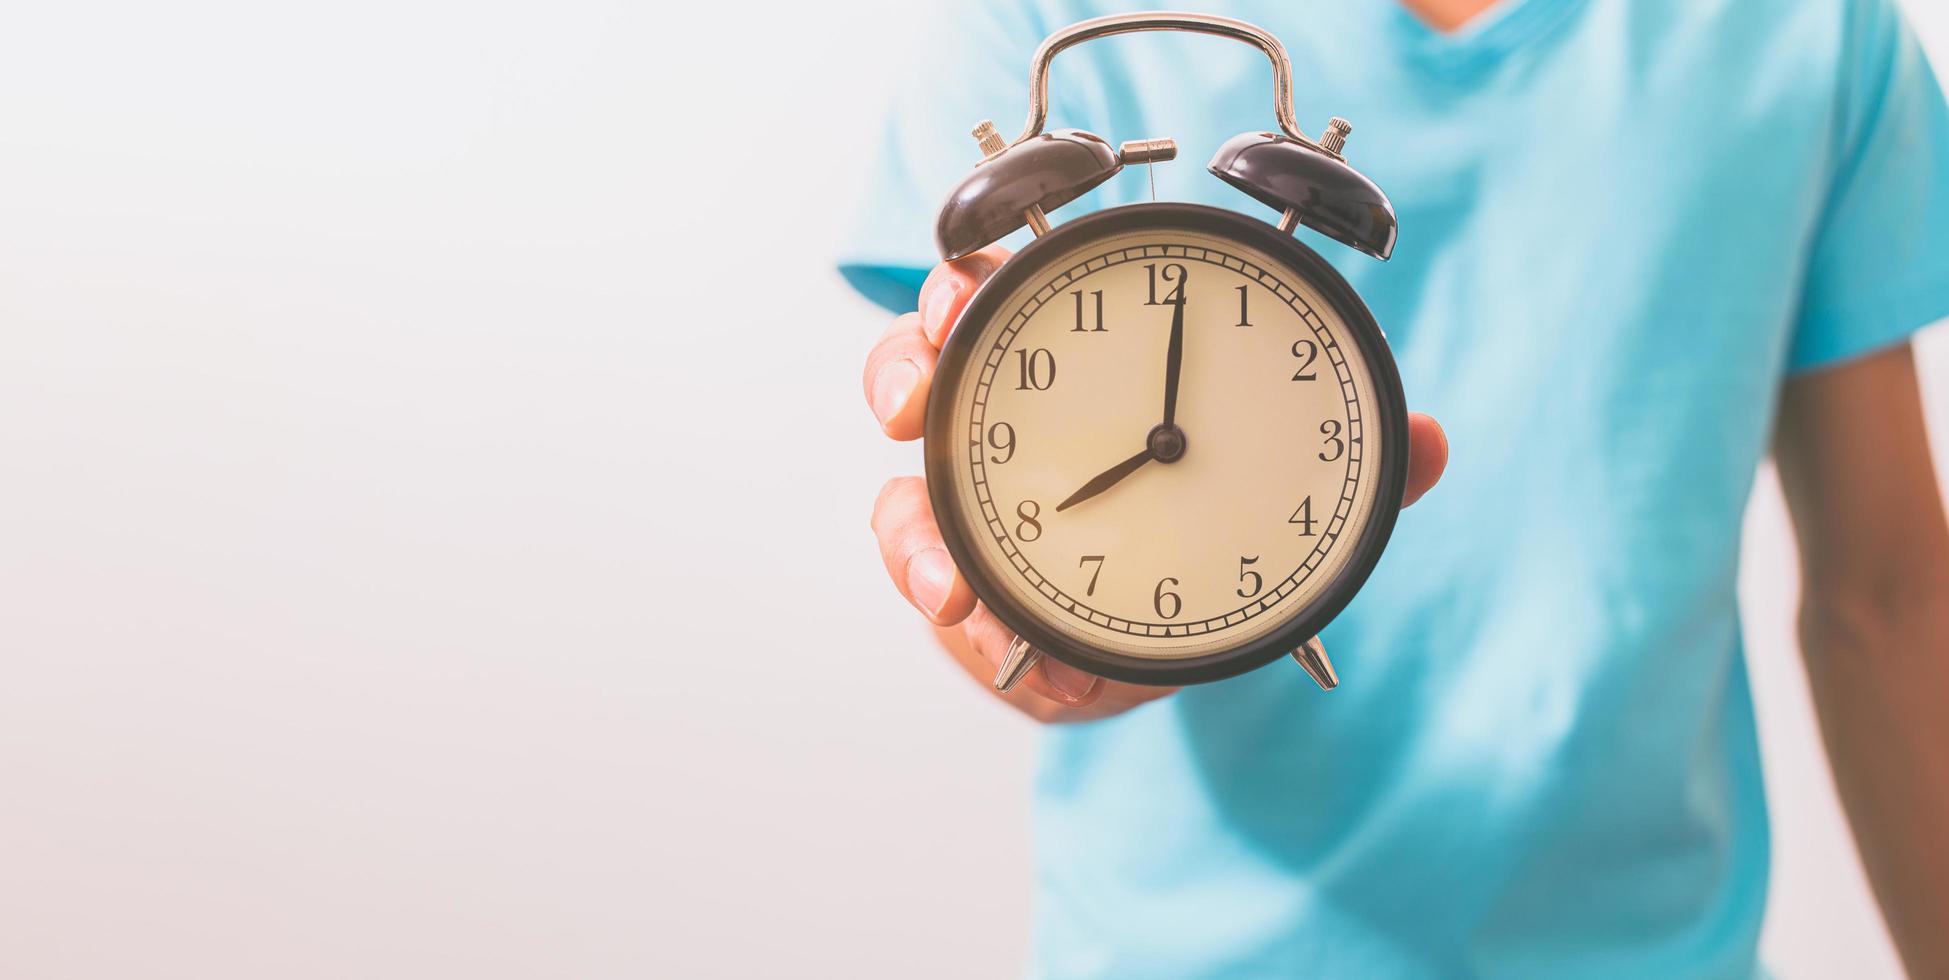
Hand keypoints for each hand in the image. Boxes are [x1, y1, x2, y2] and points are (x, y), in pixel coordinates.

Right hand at [865, 247, 1450, 722]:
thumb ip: (1352, 463)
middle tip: (912, 404)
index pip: (1006, 291)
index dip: (970, 278)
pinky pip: (935, 588)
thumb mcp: (1284, 491)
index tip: (967, 293)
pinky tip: (1005, 647)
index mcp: (1075, 361)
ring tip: (950, 588)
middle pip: (920, 362)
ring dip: (912, 536)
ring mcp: (972, 505)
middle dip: (902, 369)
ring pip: (902, 491)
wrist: (1169, 632)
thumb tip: (1431, 440)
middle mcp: (1002, 418)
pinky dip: (962, 621)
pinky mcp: (963, 583)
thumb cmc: (1211, 531)